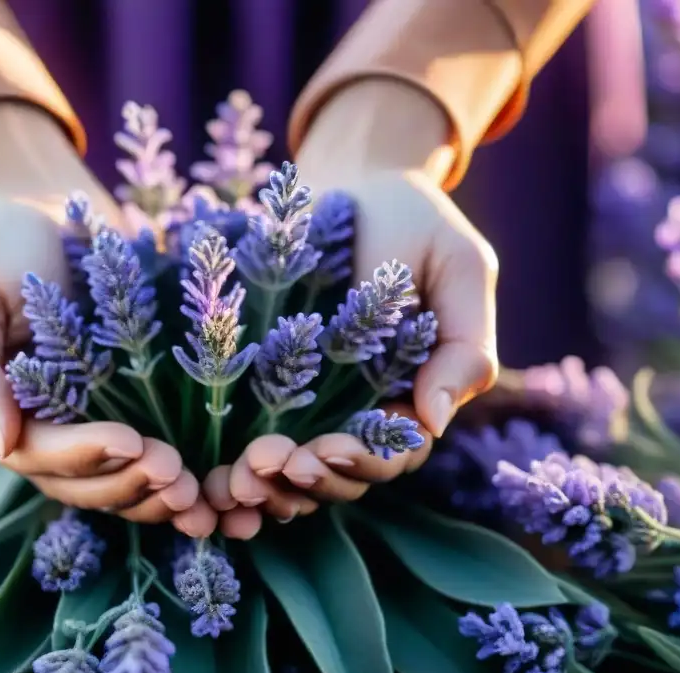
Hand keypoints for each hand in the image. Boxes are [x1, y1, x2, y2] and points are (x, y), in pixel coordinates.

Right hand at [0, 110, 216, 535]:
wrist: (47, 213)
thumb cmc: (1, 250)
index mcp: (4, 415)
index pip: (40, 455)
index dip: (85, 456)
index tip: (132, 442)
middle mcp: (46, 432)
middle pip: (84, 485)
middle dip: (129, 485)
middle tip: (178, 474)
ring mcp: (90, 425)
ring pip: (120, 485)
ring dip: (157, 497)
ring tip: (199, 492)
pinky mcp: (133, 410)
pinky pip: (150, 461)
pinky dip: (177, 483)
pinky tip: (213, 490)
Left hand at [203, 80, 498, 532]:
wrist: (353, 181)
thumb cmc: (413, 222)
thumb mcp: (459, 268)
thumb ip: (465, 344)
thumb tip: (434, 420)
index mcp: (415, 396)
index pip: (394, 453)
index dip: (362, 462)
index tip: (325, 450)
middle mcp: (366, 413)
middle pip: (343, 476)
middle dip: (308, 479)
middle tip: (266, 463)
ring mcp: (317, 407)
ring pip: (299, 474)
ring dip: (271, 485)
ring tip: (236, 475)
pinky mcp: (270, 392)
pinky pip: (258, 446)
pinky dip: (241, 469)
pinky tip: (215, 474)